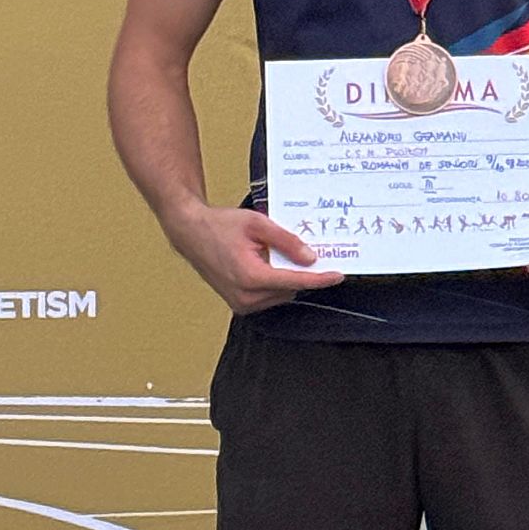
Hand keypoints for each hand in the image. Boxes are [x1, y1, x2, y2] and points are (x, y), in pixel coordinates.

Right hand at [165, 203, 344, 315]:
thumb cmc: (220, 225)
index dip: (319, 279)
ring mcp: (241, 304)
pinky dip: (273, 283)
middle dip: (299, 273)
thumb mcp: (258, 224)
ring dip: (285, 278)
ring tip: (271, 254)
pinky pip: (268, 297)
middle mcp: (246, 296)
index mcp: (251, 277)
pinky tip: (264, 264)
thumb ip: (287, 241)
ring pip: (280, 295)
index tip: (337, 276)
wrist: (190, 232)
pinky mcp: (239, 305)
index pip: (295, 282)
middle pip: (290, 289)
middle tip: (301, 251)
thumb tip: (311, 258)